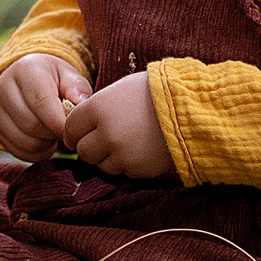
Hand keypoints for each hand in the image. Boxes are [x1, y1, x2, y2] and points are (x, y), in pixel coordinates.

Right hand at [0, 53, 91, 160]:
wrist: (27, 81)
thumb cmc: (53, 79)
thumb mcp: (68, 76)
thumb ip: (77, 88)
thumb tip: (81, 103)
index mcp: (26, 70)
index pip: (40, 101)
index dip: (58, 121)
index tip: (72, 130)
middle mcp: (4, 88)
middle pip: (31, 124)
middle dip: (53, 133)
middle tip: (65, 130)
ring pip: (24, 141)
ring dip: (46, 144)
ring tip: (54, 133)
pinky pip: (18, 151)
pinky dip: (36, 153)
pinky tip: (45, 141)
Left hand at [62, 72, 176, 178]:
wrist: (191, 107)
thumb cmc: (154, 92)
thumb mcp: (120, 89)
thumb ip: (98, 108)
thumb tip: (81, 125)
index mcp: (97, 109)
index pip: (70, 128)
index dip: (73, 131)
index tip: (78, 133)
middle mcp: (106, 134)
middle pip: (83, 151)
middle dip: (90, 147)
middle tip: (102, 140)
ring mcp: (123, 154)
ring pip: (102, 165)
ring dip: (109, 157)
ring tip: (126, 142)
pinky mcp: (139, 169)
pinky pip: (124, 171)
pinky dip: (128, 164)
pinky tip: (140, 149)